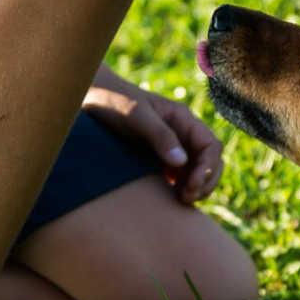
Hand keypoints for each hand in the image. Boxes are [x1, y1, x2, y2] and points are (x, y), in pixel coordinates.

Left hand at [83, 69, 222, 203]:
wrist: (88, 98)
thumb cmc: (113, 101)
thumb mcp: (137, 116)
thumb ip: (160, 137)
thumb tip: (182, 162)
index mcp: (183, 119)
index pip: (211, 146)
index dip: (208, 169)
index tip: (191, 186)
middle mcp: (182, 133)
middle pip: (210, 161)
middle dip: (205, 181)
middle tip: (187, 199)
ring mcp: (171, 146)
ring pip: (197, 170)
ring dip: (195, 187)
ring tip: (180, 201)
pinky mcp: (158, 157)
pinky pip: (179, 175)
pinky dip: (180, 187)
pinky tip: (169, 198)